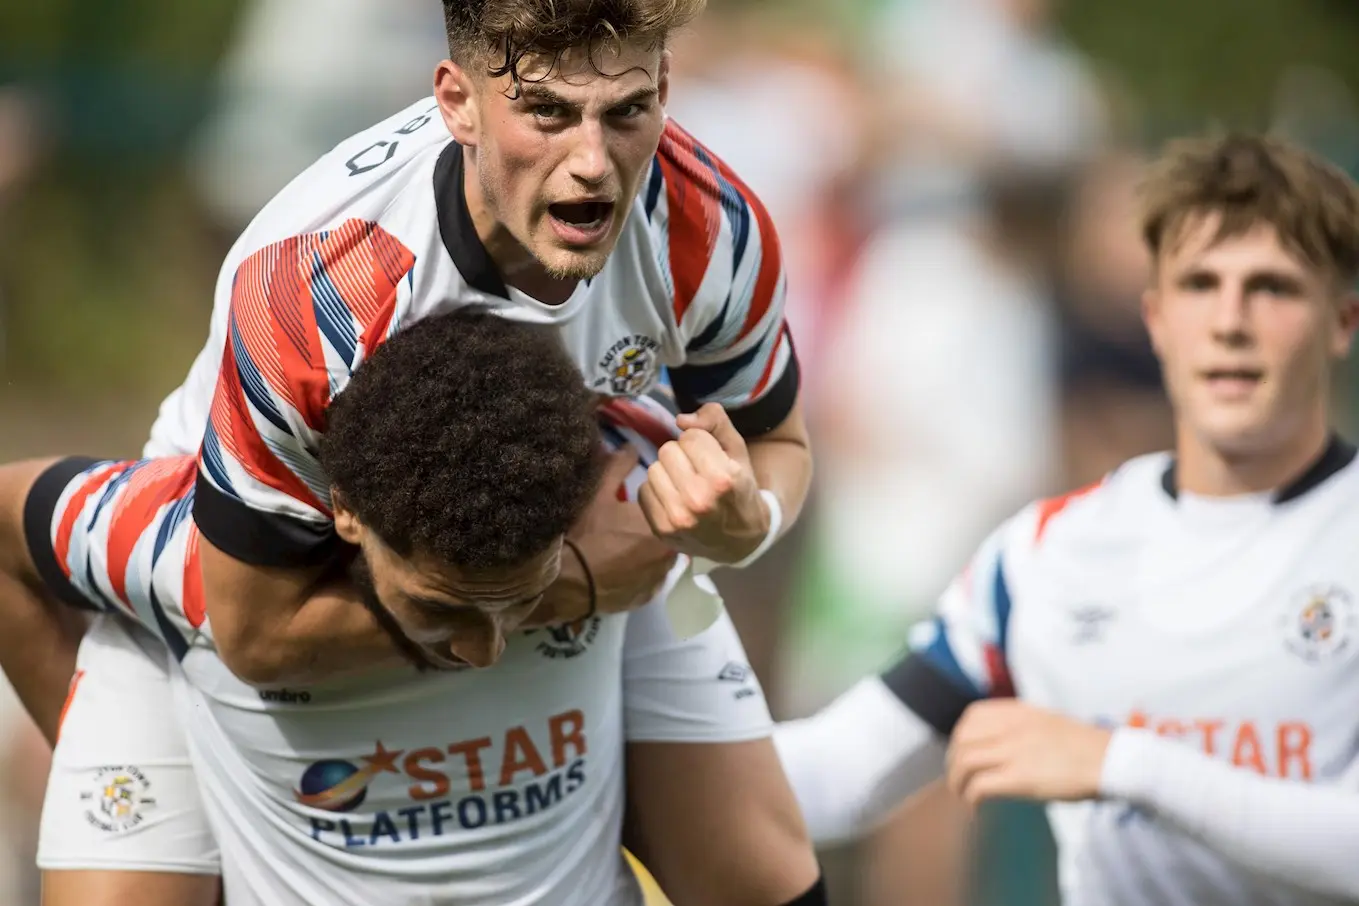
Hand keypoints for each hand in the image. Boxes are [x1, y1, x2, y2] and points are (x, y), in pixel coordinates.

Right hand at [527, 448, 677, 626]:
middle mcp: (668, 554)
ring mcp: (658, 579)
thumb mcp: (599, 493)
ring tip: (625, 549)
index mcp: (662, 524)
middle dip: (655, 531)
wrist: (566, 582)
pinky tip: (622, 569)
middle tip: (630, 527)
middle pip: (669, 536)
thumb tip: (631, 446)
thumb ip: (619, 466)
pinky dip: (641, 575)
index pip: (672, 510)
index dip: (659, 507)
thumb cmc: (585, 532)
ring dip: (650, 554)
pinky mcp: (647, 598)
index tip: (638, 507)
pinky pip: (650, 582)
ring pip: (661, 560)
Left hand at [638, 403, 768, 563]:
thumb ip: (715, 421)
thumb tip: (680, 420)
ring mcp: (677, 518)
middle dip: (682, 455)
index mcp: (723, 479)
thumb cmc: (739, 488)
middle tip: (697, 471)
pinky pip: (643, 491)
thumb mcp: (737, 450)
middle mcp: (698, 500)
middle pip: (667, 450)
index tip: (712, 458)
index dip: (701, 443)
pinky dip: (658, 491)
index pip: (690, 437)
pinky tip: (675, 500)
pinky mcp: (661, 529)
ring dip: (668, 473)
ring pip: (653, 469)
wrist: (740, 540)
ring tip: (685, 485)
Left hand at [946, 700, 1112, 807]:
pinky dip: (970, 798)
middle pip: (962, 740)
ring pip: (964, 762)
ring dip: (956, 782)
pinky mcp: (1019, 778)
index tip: (963, 752)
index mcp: (1018, 712)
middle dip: (953, 761)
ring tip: (963, 795)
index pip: (971, 716)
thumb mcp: (1047, 722)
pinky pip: (979, 786)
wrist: (1110, 760)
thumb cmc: (1086, 746)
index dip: (961, 736)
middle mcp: (1010, 728)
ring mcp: (1013, 751)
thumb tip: (1002, 743)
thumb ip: (1022, 727)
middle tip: (959, 778)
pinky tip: (975, 808)